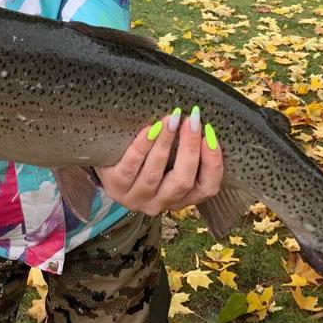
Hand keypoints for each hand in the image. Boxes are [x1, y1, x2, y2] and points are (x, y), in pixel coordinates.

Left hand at [95, 108, 222, 215]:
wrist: (109, 163)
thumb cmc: (146, 158)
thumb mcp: (169, 160)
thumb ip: (185, 150)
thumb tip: (200, 120)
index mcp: (181, 198)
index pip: (207, 188)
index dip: (213, 162)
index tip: (210, 133)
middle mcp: (161, 203)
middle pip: (182, 181)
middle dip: (190, 148)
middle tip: (191, 120)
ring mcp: (137, 198)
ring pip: (154, 174)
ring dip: (166, 143)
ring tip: (171, 119)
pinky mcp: (116, 187)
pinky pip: (131, 166)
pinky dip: (142, 145)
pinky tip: (150, 128)